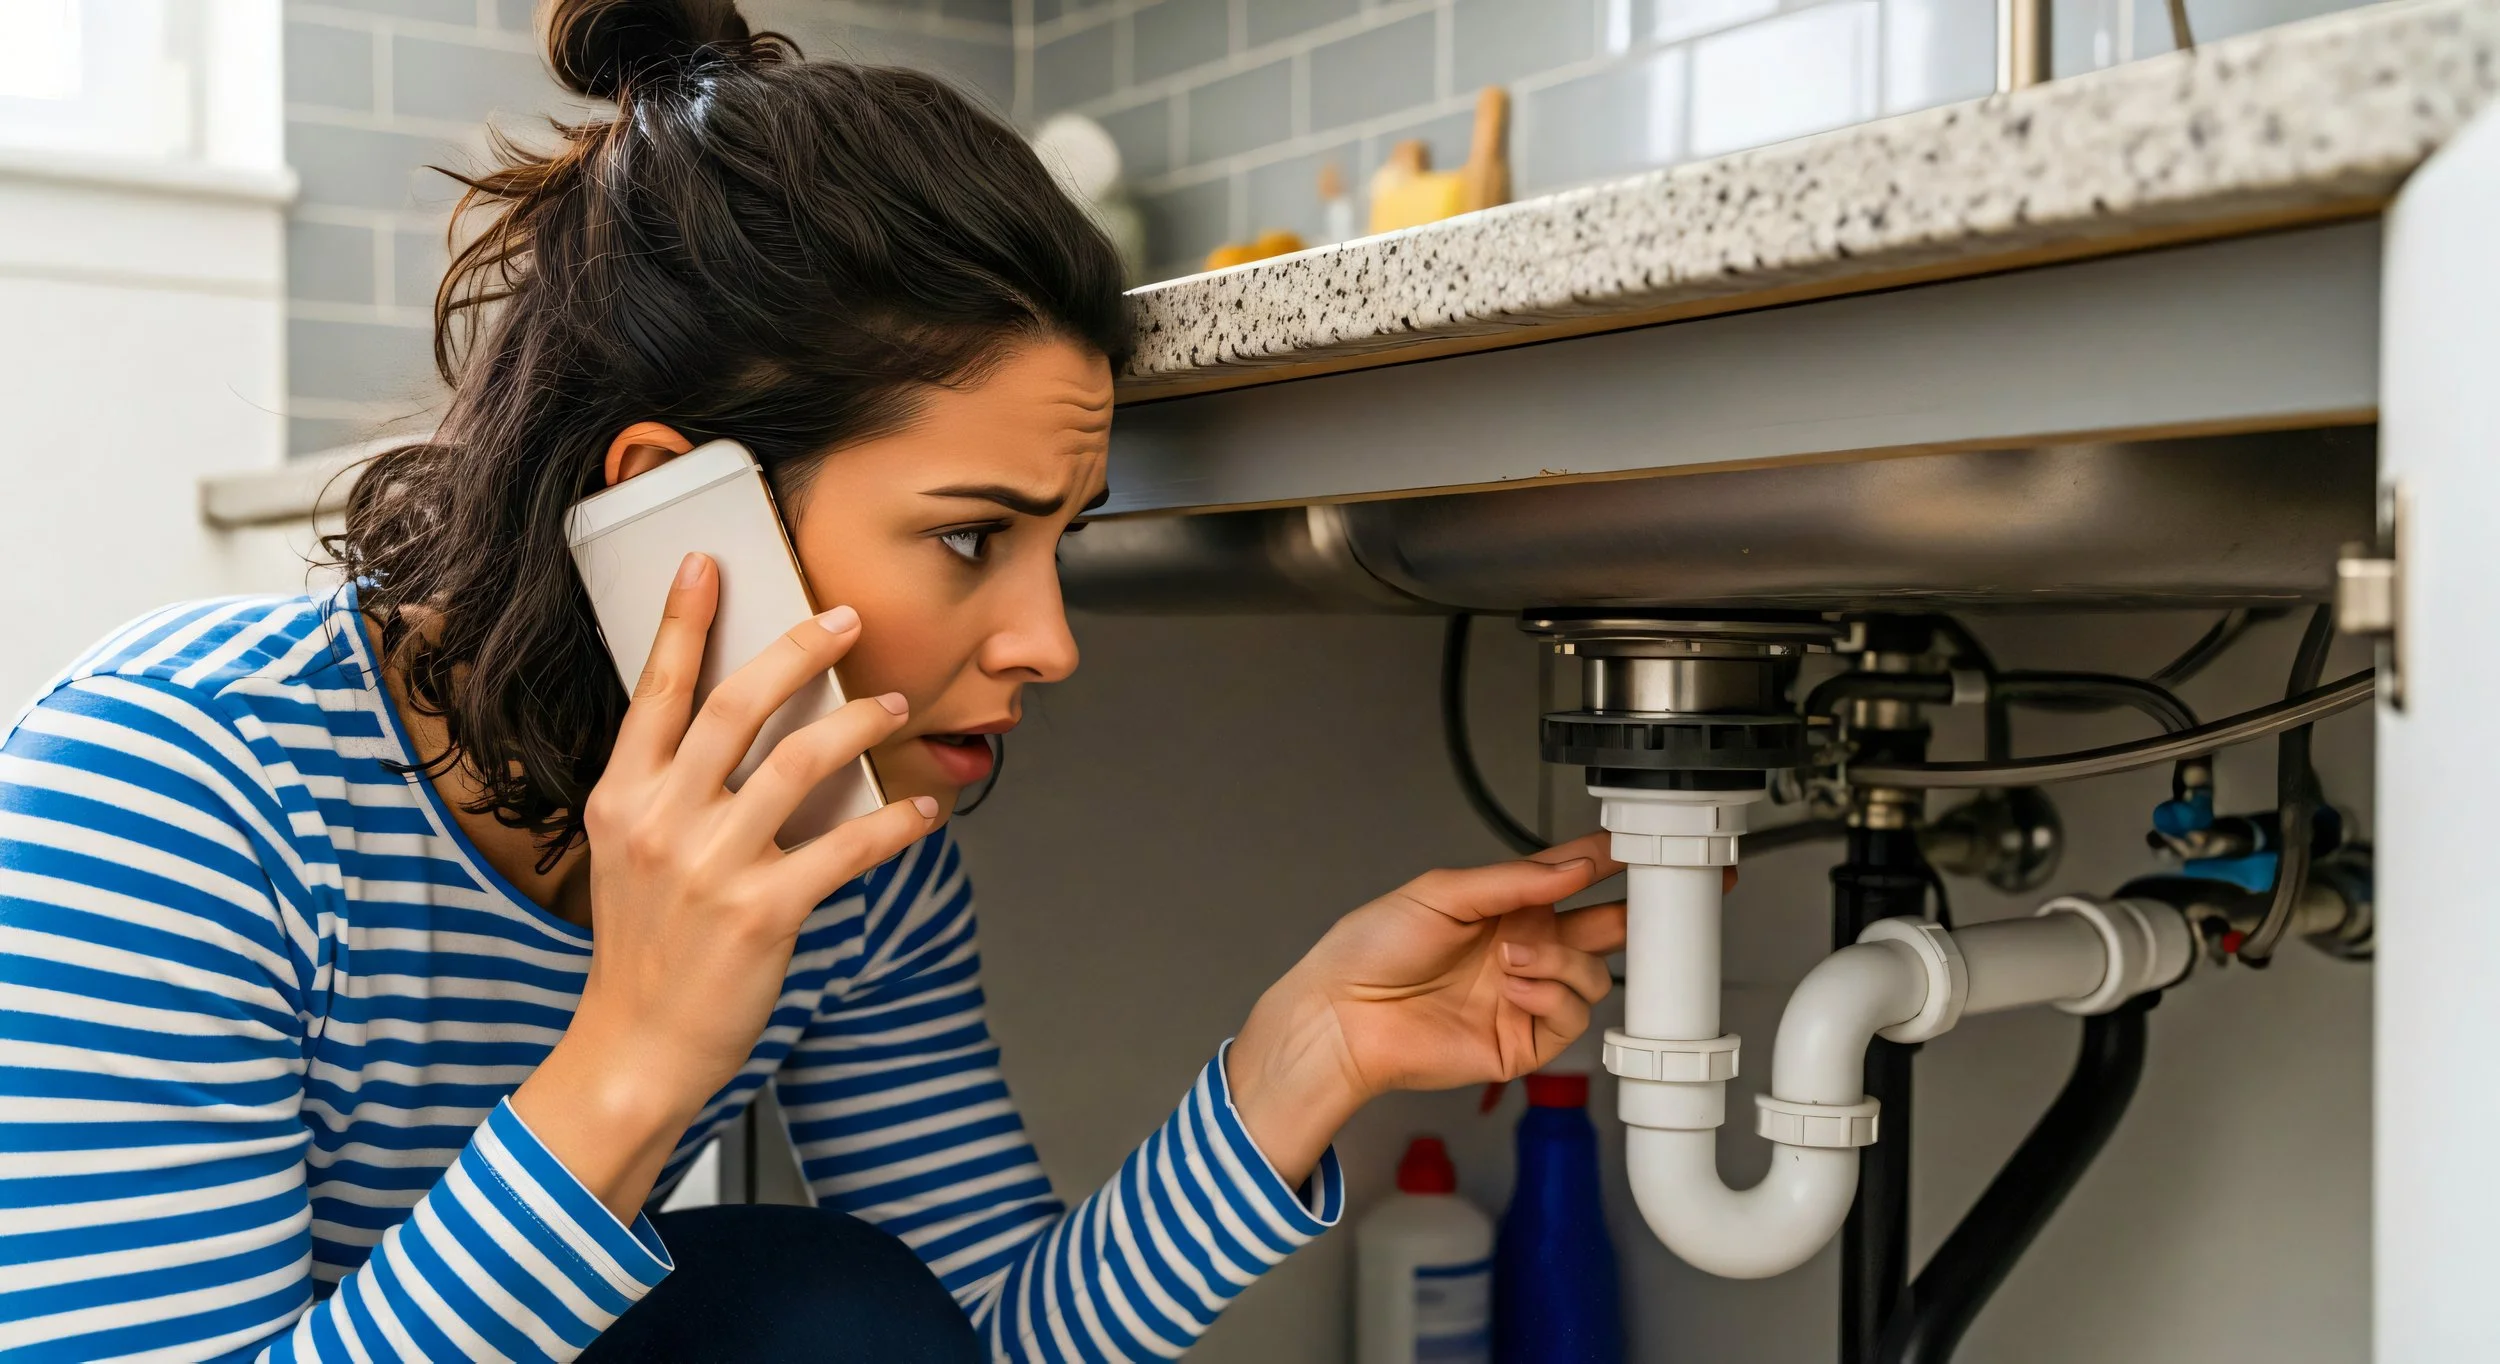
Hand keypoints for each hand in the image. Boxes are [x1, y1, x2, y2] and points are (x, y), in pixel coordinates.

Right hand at [512, 553, 939, 1218]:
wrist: (634, 1047)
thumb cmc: (644, 949)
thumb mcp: (629, 854)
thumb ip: (667, 790)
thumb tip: (732, 730)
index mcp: (623, 797)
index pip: (655, 691)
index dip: (681, 622)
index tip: (707, 564)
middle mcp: (662, 821)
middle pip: (736, 705)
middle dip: (798, 649)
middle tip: (846, 617)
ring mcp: (712, 866)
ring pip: (801, 762)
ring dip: (858, 723)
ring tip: (892, 705)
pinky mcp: (764, 912)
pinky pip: (847, 848)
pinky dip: (894, 824)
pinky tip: (924, 814)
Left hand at [1227, 832, 1637, 1184]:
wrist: (1344, 1015)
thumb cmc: (1373, 951)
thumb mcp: (1442, 893)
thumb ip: (1514, 880)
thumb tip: (1573, 865)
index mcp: (1506, 907)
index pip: (1570, 878)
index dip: (1606, 861)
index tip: (1636, 845)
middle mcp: (1524, 950)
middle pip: (1600, 931)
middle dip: (1628, 916)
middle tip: (1649, 903)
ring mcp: (1527, 997)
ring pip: (1594, 977)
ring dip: (1564, 961)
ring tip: (1514, 957)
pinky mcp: (1523, 1041)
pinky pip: (1571, 1018)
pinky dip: (1551, 997)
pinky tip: (1515, 987)